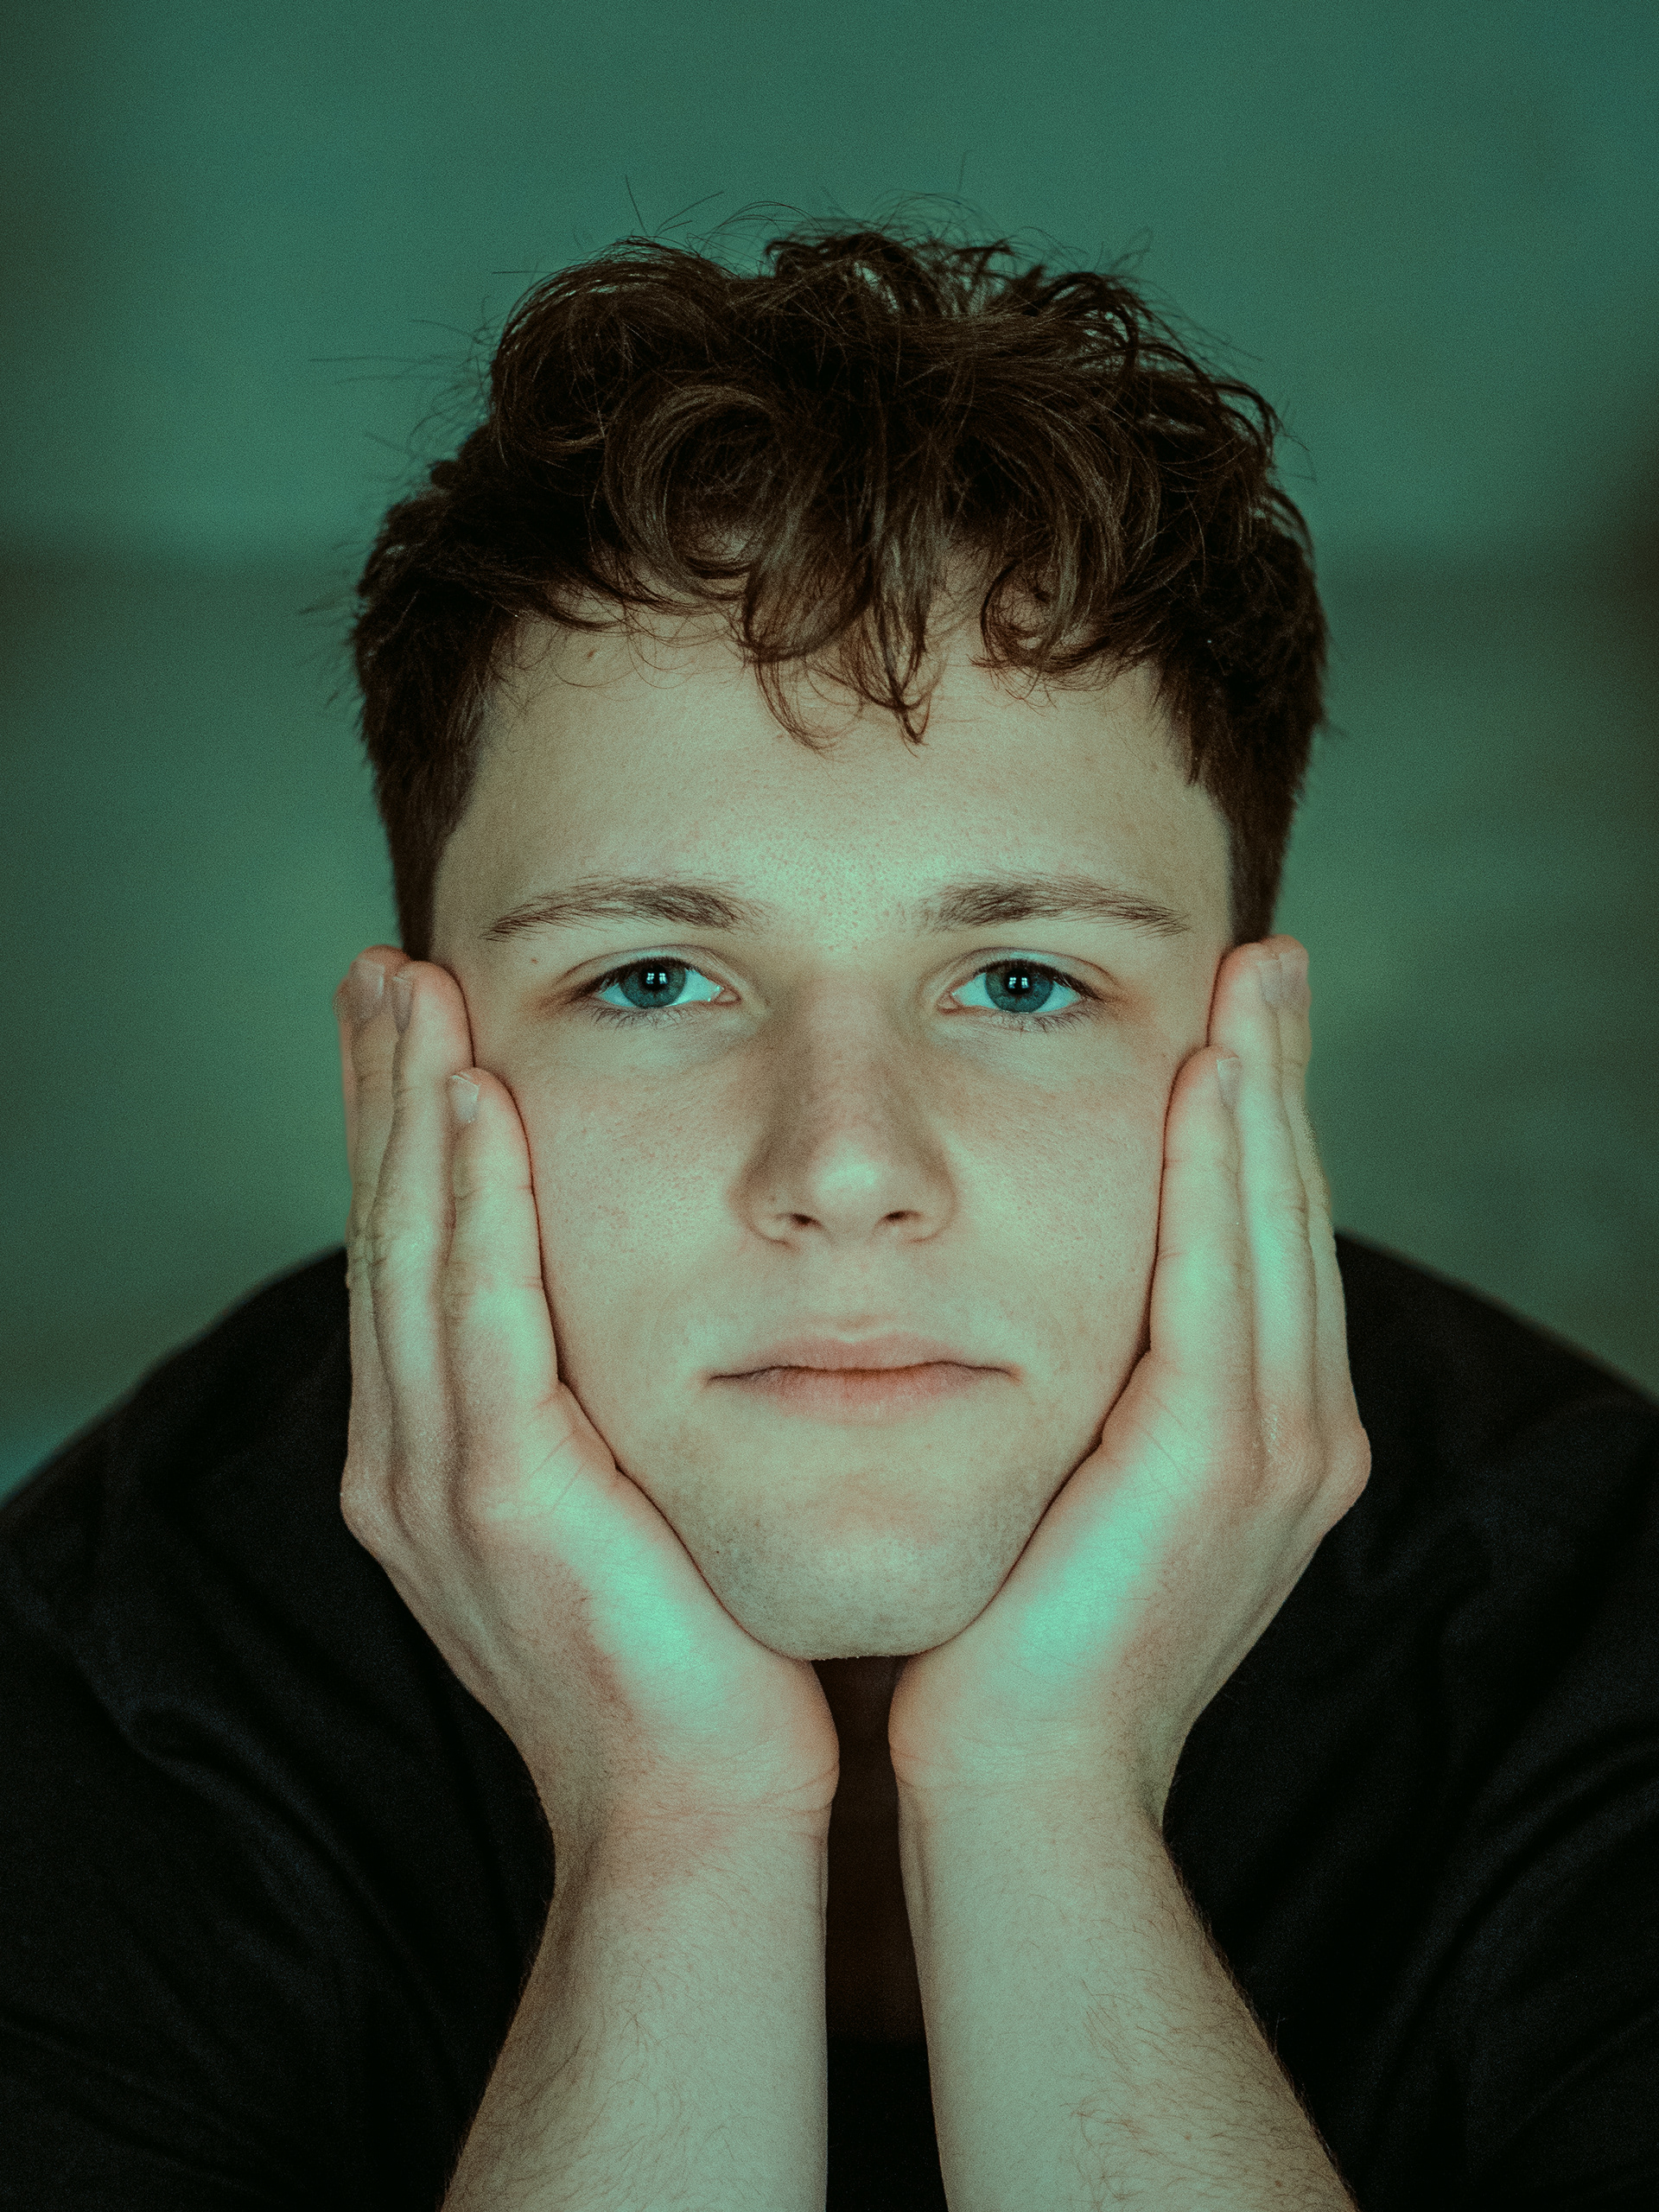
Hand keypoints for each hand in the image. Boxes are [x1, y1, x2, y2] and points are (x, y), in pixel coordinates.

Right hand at [334, 946, 840, 1843]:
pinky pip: (483, 1325)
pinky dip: (475, 1207)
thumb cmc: (686, 1655)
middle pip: (387, 1236)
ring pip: (416, 1258)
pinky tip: (479, 1108)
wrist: (702, 1811)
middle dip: (379, 1094)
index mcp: (432, 1460)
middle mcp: (408, 1464)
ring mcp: (442, 1488)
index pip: (409, 1258)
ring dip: (410, 1115)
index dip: (397, 1134)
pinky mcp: (509, 1507)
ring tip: (414, 992)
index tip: (410, 1022)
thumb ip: (589, 1401)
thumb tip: (625, 1301)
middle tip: (386, 964)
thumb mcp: (616, 1503)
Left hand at [886, 936, 1370, 1825]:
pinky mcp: (1214, 1465)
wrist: (1023, 1774)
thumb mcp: (1080, 1479)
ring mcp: (1274, 1452)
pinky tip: (1209, 1084)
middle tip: (1269, 957)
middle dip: (1282, 1079)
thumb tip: (1047, 1285)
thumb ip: (1101, 1382)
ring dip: (1265, 1096)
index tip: (1240, 1017)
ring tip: (1254, 980)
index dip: (1263, 1124)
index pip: (1267, 1242)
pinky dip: (1221, 1180)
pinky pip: (1221, 1287)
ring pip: (1273, 1231)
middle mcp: (1300, 1433)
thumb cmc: (1022, 1632)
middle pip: (1291, 1215)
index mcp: (1270, 1436)